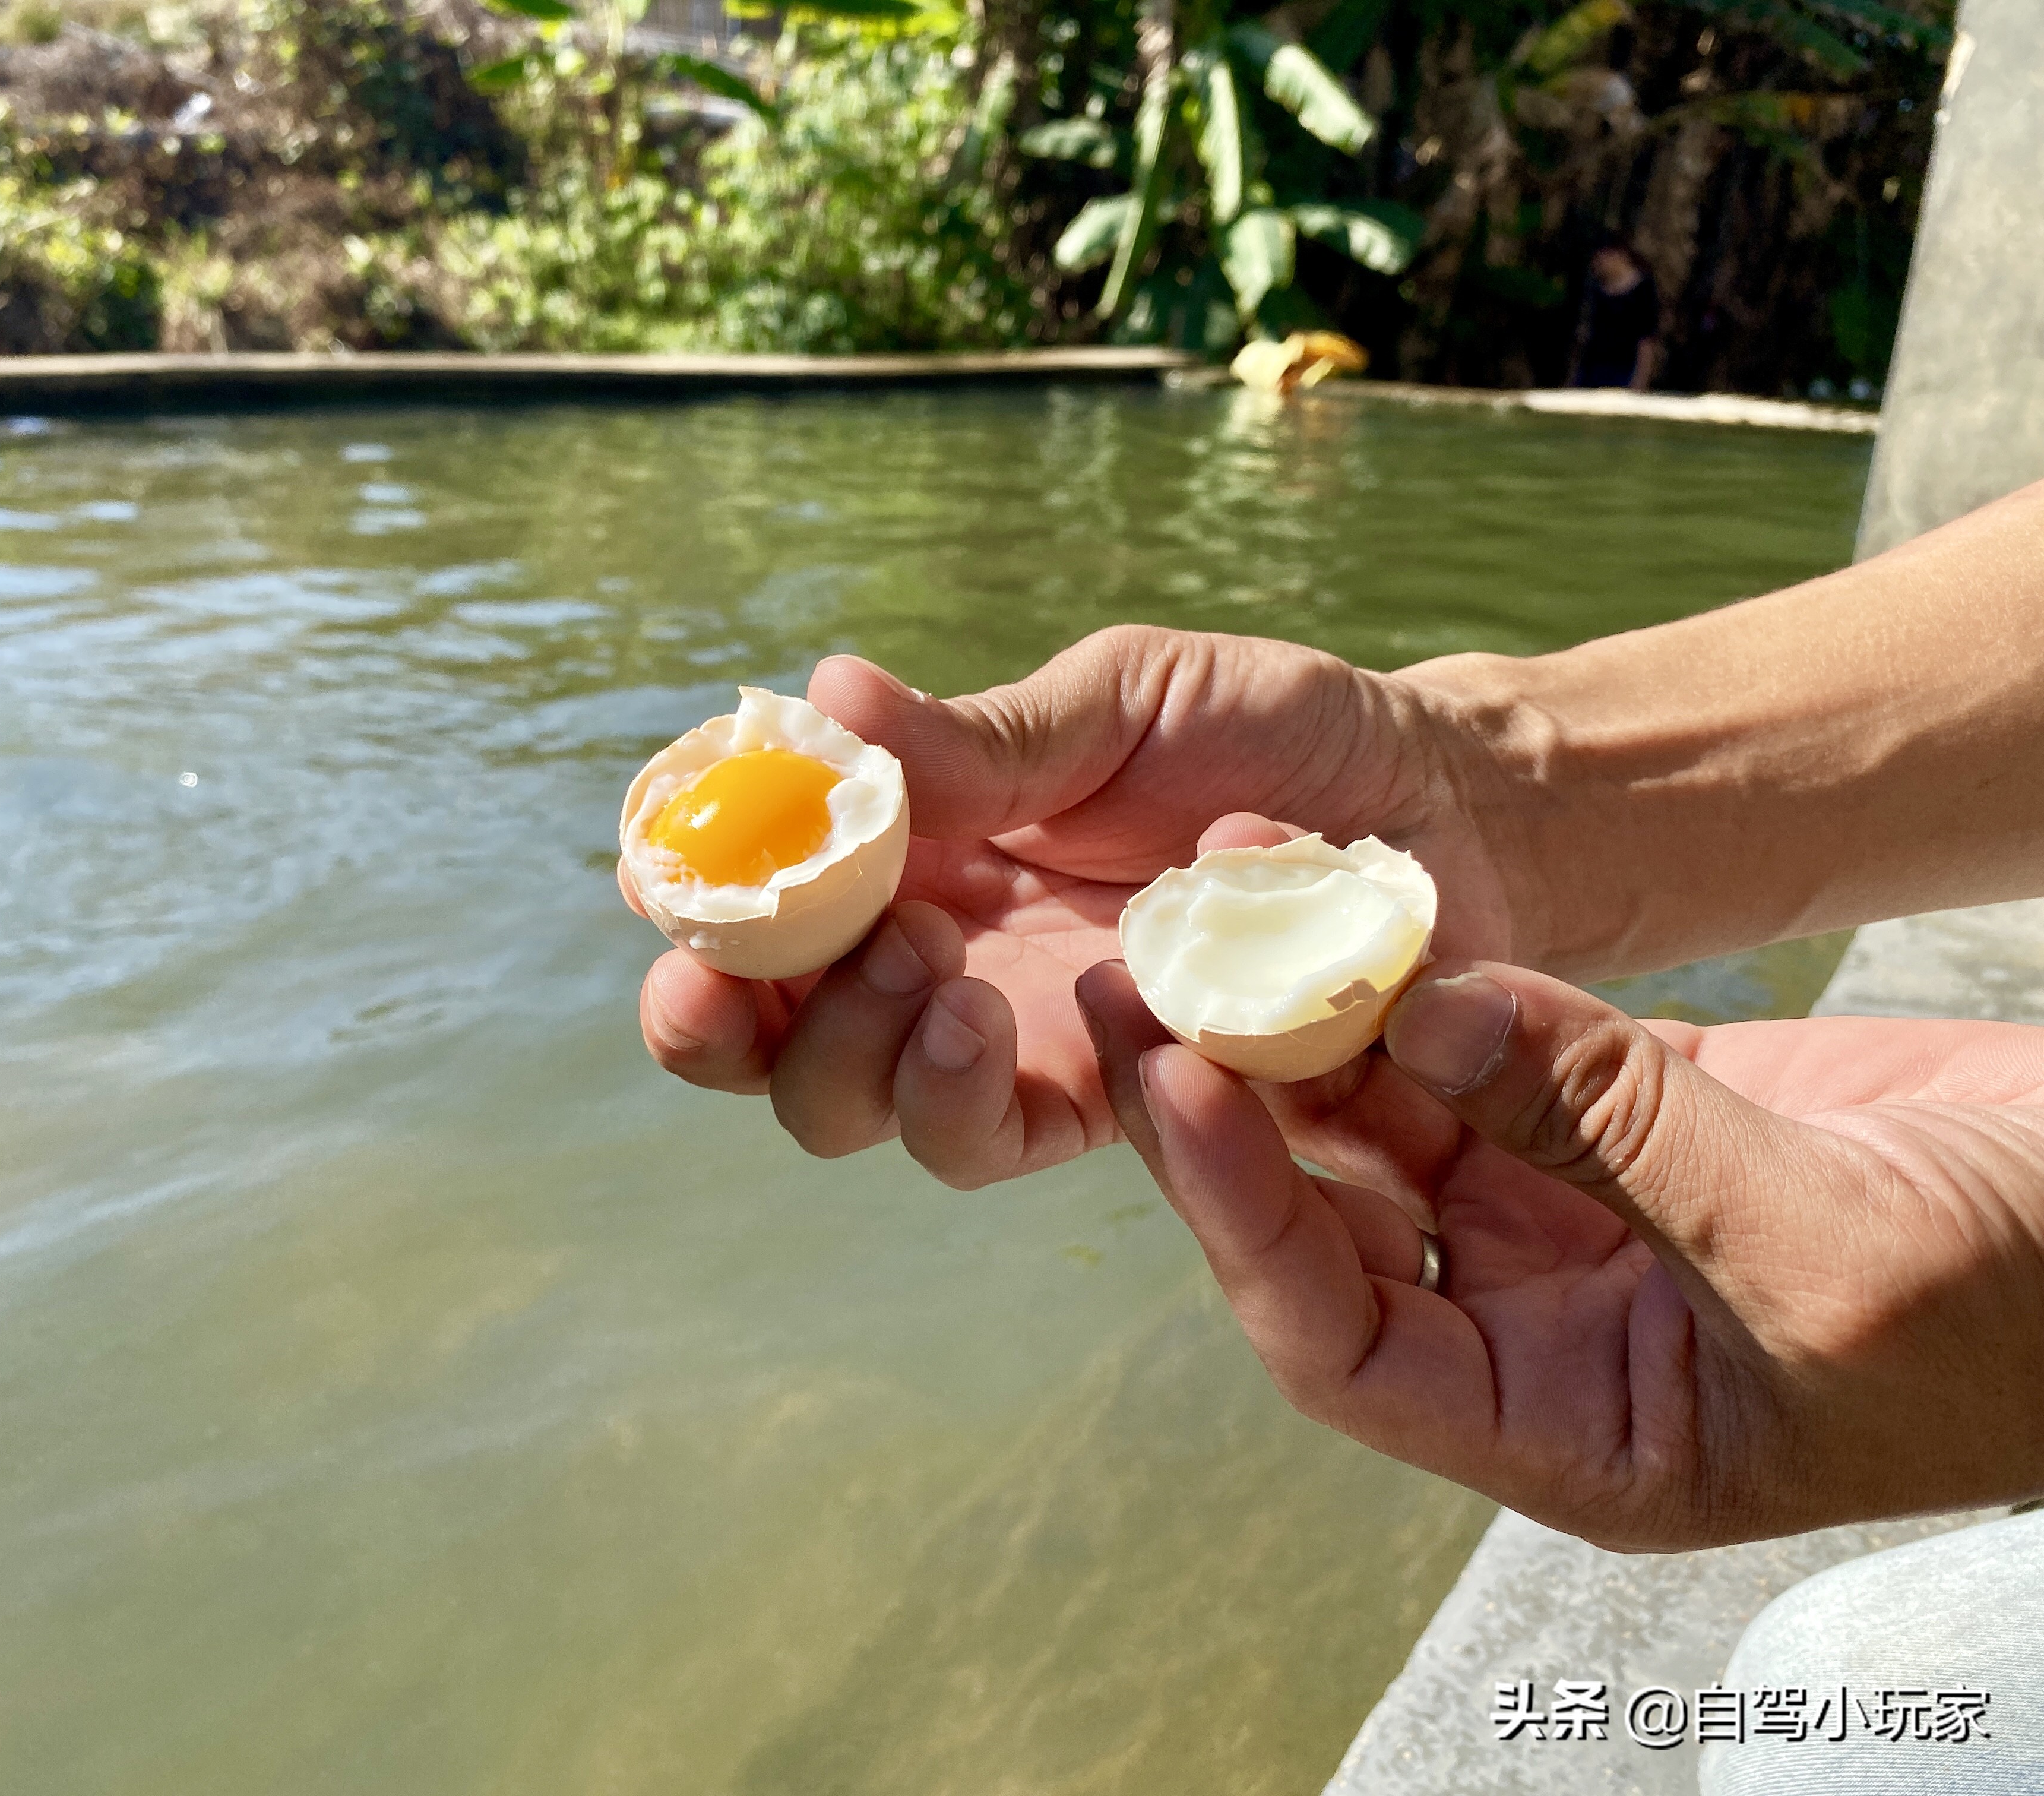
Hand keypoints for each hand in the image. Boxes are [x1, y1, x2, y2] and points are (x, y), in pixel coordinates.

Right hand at [629, 626, 1523, 1187]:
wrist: (1441, 806)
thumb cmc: (1275, 731)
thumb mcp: (1121, 700)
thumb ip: (978, 737)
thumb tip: (822, 696)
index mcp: (924, 855)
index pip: (764, 914)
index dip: (695, 922)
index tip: (669, 892)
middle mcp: (947, 963)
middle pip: (780, 1050)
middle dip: (742, 1023)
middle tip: (814, 944)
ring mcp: (1024, 1044)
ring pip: (871, 1118)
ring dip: (861, 1058)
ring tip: (935, 973)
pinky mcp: (1114, 1107)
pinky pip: (997, 1139)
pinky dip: (966, 1098)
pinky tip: (1001, 1024)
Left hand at [1080, 955, 2043, 1547]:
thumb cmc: (2038, 1312)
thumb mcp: (1826, 1244)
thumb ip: (1617, 1128)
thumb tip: (1420, 1012)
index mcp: (1573, 1430)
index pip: (1342, 1337)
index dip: (1243, 1218)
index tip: (1176, 1085)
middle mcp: (1545, 1329)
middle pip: (1335, 1216)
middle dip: (1235, 1099)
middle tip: (1138, 974)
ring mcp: (1580, 1213)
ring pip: (1397, 1112)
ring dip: (1310, 1013)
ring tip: (1221, 896)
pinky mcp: (1626, 1109)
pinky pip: (1488, 1040)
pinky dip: (1422, 973)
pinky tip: (1346, 893)